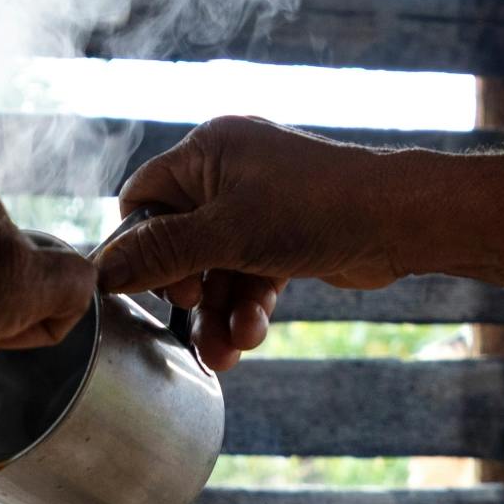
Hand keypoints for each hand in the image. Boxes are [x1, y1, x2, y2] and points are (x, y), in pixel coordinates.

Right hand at [96, 117, 407, 370]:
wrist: (400, 223)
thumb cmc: (315, 210)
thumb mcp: (225, 234)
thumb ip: (160, 253)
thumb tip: (102, 272)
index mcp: (208, 151)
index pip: (144, 198)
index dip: (138, 246)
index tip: (142, 287)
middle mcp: (230, 173)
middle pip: (178, 244)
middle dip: (187, 292)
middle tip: (193, 309)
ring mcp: (258, 208)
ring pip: (215, 271)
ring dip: (217, 314)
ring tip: (224, 352)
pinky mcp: (284, 239)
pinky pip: (247, 278)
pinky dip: (247, 308)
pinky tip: (252, 334)